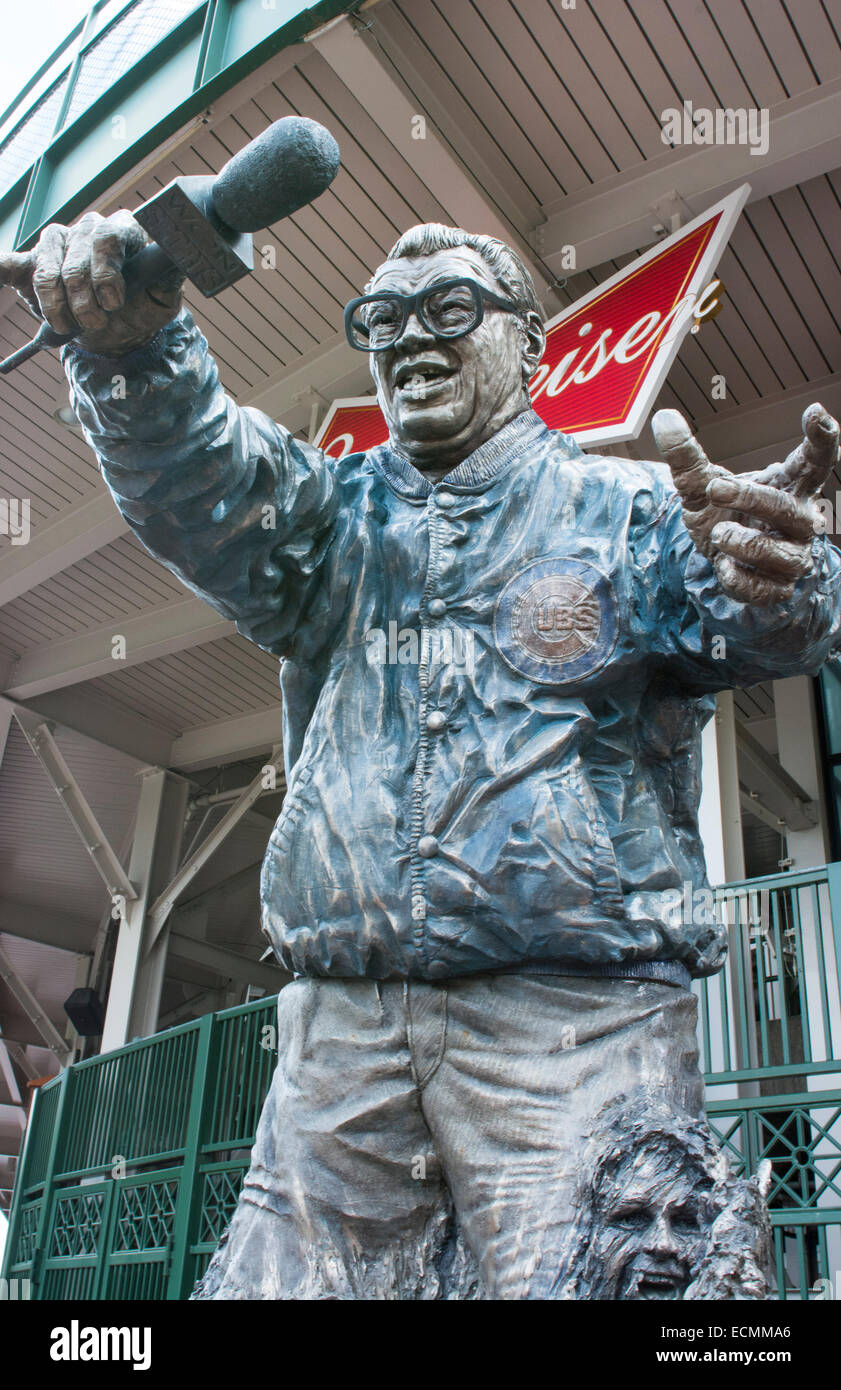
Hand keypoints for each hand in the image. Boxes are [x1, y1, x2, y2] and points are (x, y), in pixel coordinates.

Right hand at [0, 210, 183, 355]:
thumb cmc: (142, 307)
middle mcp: (88, 230)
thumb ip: (168, 278)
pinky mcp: (31, 262)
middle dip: (84, 300)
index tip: (112, 302)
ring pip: (48, 270)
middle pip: (77, 260)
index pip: (108, 237)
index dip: (106, 272)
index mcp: (122, 230)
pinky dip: (0, 270)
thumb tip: (176, 257)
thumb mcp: (163, 299)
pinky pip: (9, 263)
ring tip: (70, 326)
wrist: (119, 328)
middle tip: (95, 324)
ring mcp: (58, 244)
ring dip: (57, 305)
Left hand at [652, 404, 839, 605]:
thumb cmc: (724, 513)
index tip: (814, 412)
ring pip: (778, 553)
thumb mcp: (702, 484)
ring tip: (719, 534)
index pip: (815, 460)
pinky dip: (738, 579)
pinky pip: (763, 589)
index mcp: (789, 486)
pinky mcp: (779, 589)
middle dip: (750, 498)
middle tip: (716, 488)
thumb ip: (686, 455)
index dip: (821, 437)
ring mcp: (793, 556)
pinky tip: (724, 567)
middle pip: (786, 508)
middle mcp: (800, 521)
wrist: (720, 559)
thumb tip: (663, 418)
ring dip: (742, 542)